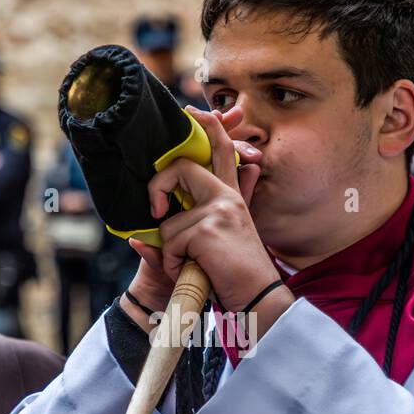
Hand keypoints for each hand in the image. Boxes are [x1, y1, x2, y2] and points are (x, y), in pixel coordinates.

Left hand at [140, 105, 292, 334]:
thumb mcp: (229, 237)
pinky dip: (174, 263)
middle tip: (156, 209)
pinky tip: (195, 271)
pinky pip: (169, 242)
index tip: (191, 112)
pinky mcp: (207, 228)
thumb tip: (224, 186)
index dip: (208, 127)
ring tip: (194, 265)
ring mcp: (218, 210)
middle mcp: (227, 198)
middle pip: (181, 168)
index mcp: (232, 197)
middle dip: (158, 187)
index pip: (222, 150)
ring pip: (168, 223)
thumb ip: (219, 214)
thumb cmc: (238, 275)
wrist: (258, 300)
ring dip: (172, 252)